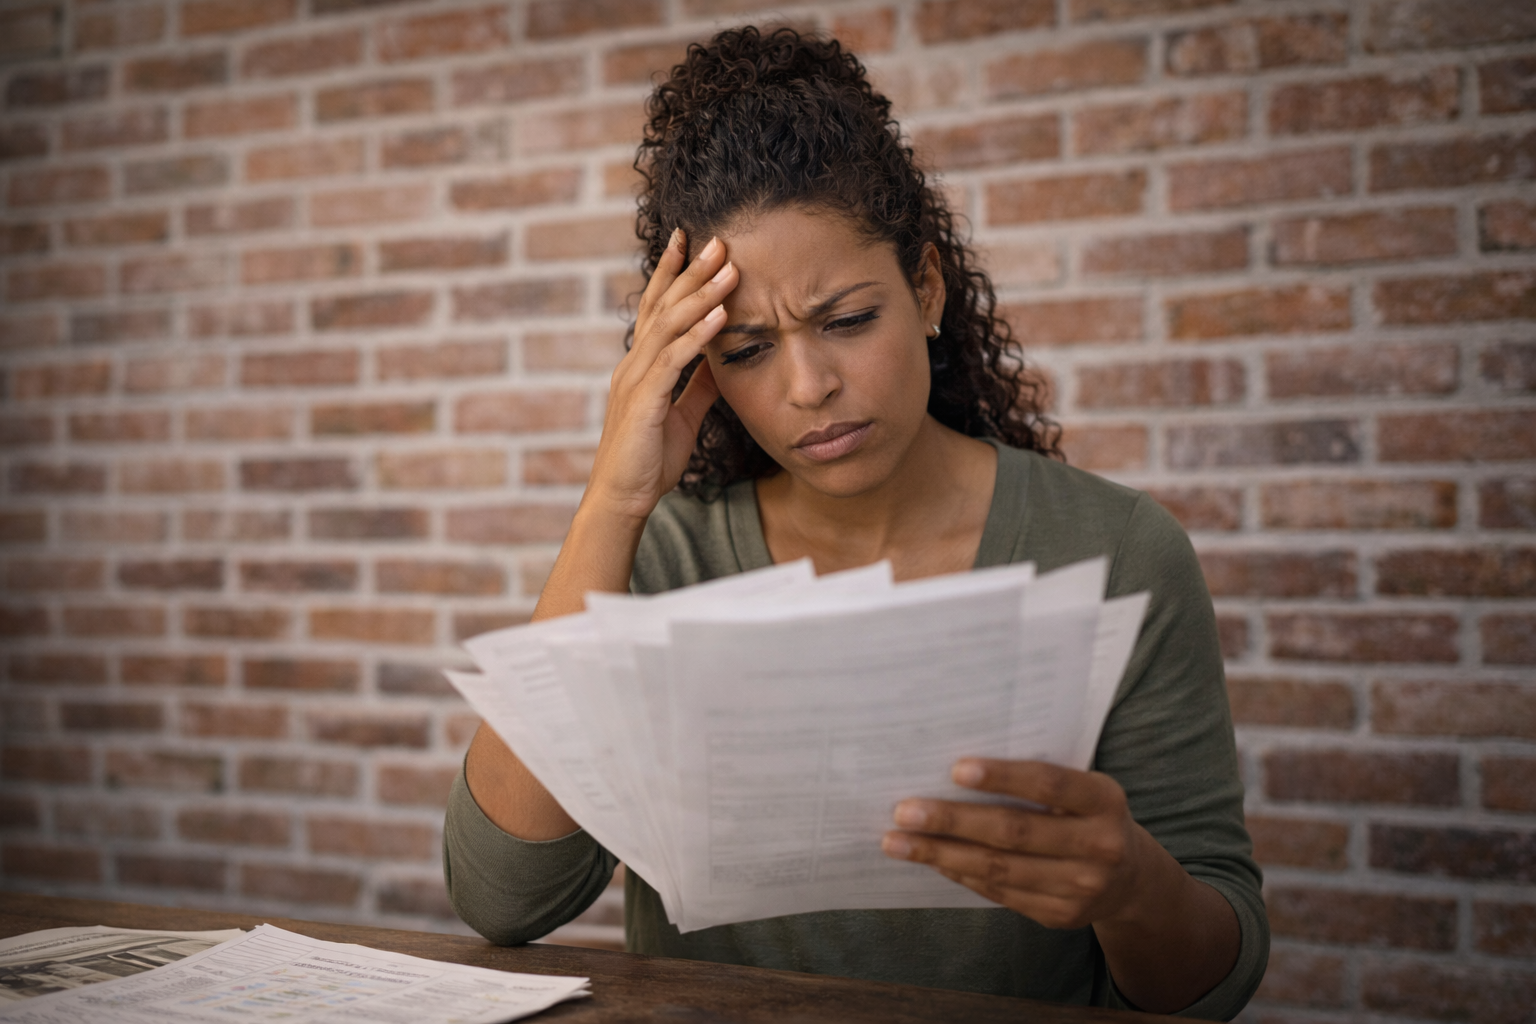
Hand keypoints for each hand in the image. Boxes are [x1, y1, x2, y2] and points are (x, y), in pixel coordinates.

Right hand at [585, 229, 737, 522]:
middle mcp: (634, 365)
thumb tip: (718, 359)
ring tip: (727, 268)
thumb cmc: (650, 460)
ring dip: (700, 295)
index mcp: (641, 366)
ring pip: (669, 326)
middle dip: (690, 271)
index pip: (657, 309)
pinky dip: (697, 336)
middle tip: (718, 240)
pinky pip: (674, 361)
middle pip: (663, 307)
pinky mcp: (644, 401)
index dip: (672, 274)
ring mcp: (636, 380)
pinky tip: (719, 316)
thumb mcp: (682, 415)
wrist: (623, 498)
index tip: (690, 241)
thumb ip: (698, 385)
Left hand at [881, 758, 1152, 930]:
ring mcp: (1081, 887)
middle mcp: (1099, 846)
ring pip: (999, 869)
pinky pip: (1000, 893)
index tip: (955, 769)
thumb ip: (1039, 779)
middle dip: (952, 821)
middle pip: (1014, 832)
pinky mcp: (1060, 916)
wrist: (1132, 879)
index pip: (1049, 784)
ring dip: (941, 854)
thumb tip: (955, 771)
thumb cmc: (1088, 814)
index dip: (1002, 776)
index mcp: (1104, 800)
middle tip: (904, 811)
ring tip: (897, 842)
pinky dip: (961, 874)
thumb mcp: (1083, 789)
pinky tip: (932, 860)